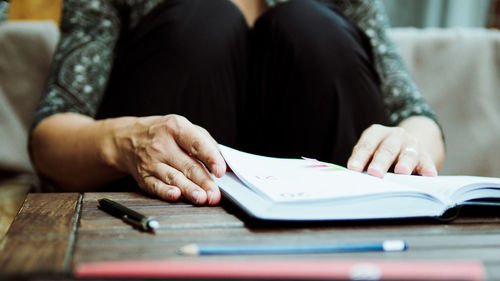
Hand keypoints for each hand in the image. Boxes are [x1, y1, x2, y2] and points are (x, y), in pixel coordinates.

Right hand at [110, 114, 225, 204]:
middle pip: (188, 165)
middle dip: (204, 181)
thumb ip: (205, 143)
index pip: (197, 143)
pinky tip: (175, 195)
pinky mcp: (144, 177)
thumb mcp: (184, 128)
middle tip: (215, 194)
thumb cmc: (163, 134)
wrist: (128, 139)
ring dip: (189, 189)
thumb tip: (224, 162)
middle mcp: (163, 145)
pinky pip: (156, 186)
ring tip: (201, 198)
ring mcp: (152, 162)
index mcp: (176, 128)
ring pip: (174, 177)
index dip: (210, 157)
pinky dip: (165, 191)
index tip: (220, 170)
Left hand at [347, 122, 439, 177]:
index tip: (353, 168)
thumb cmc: (381, 154)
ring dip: (404, 163)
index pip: (367, 144)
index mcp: (376, 133)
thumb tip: (355, 179)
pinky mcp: (425, 156)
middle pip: (387, 149)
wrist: (407, 145)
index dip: (360, 156)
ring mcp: (411, 144)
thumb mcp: (371, 153)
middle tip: (374, 173)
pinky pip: (427, 162)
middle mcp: (395, 135)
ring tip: (401, 172)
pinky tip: (428, 175)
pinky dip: (427, 168)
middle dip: (380, 162)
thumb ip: (363, 163)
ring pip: (408, 154)